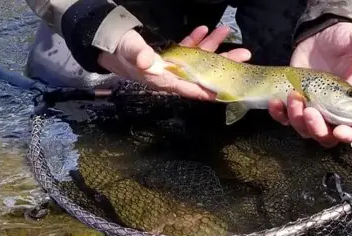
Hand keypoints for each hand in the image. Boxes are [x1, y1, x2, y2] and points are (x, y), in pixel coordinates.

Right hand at [99, 25, 250, 97]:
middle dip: (223, 65)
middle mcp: (171, 76)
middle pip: (202, 73)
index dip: (210, 89)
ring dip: (214, 48)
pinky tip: (205, 29)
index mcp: (164, 80)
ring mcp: (171, 65)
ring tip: (229, 33)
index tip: (230, 89)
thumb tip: (148, 59)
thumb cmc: (119, 51)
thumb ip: (139, 55)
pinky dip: (196, 40)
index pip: (191, 88)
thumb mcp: (128, 52)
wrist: (108, 45)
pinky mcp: (168, 55)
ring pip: (198, 60)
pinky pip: (187, 49)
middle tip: (243, 55)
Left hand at [269, 22, 351, 146]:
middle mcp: (333, 114)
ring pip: (304, 130)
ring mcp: (313, 112)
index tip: (339, 131)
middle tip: (309, 111)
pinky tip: (276, 102)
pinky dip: (279, 115)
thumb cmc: (342, 41)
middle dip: (317, 129)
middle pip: (326, 137)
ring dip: (297, 120)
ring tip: (294, 97)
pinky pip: (284, 119)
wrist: (320, 37)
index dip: (349, 135)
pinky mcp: (295, 107)